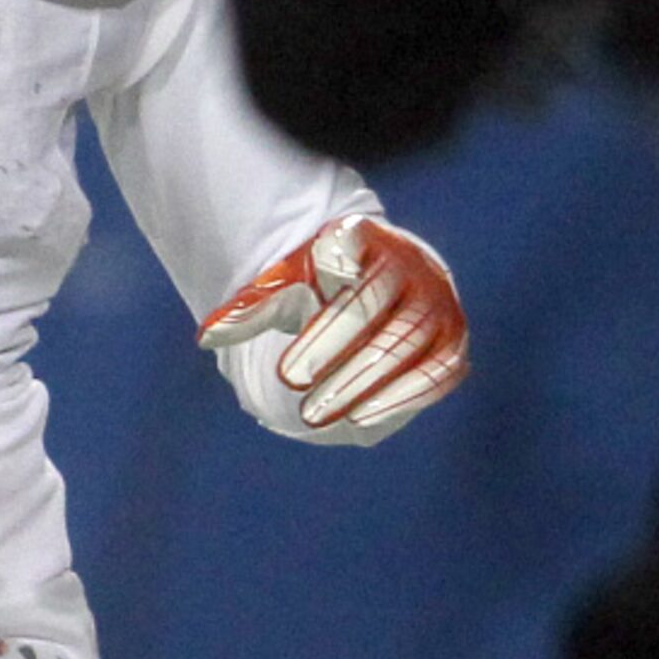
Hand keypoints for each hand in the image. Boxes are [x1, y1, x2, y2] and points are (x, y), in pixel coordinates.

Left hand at [198, 214, 468, 436]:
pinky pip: (437, 372)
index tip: (286, 355)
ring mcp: (437, 305)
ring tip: (316, 412)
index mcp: (369, 239)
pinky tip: (360, 418)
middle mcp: (411, 266)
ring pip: (406, 343)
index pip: (347, 264)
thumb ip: (254, 307)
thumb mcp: (285, 287)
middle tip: (290, 380)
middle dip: (333, 350)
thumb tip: (208, 333)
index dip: (321, 312)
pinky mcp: (451, 344)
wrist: (378, 287)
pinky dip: (402, 396)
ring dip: (362, 380)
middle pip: (374, 308)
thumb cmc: (321, 284)